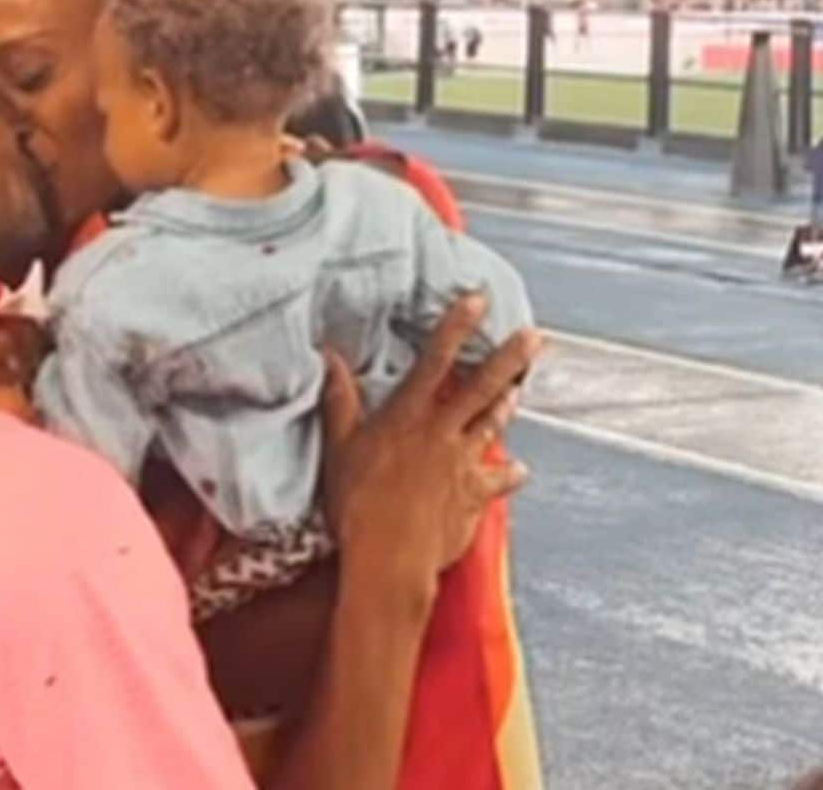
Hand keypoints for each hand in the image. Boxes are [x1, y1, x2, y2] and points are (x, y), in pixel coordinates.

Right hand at [321, 296, 540, 602]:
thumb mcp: (338, 448)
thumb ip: (339, 400)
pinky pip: (497, 480)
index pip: (435, 361)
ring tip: (519, 386)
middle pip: (481, 388)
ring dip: (506, 405)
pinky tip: (520, 469)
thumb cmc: (356, 504)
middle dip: (508, 358)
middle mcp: (441, 434)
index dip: (456, 327)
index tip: (477, 299)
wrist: (388, 561)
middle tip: (532, 336)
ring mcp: (462, 465)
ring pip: (491, 425)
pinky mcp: (473, 497)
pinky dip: (509, 473)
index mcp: (408, 417)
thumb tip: (329, 357)